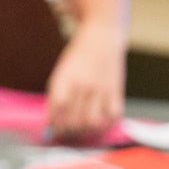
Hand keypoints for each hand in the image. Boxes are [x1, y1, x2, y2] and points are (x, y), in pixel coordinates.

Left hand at [44, 22, 124, 142]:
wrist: (101, 37)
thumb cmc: (77, 60)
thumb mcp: (60, 74)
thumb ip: (55, 98)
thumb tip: (52, 125)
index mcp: (66, 80)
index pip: (58, 110)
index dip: (56, 124)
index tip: (56, 129)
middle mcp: (83, 85)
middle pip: (74, 120)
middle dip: (69, 131)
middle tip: (69, 131)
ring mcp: (101, 88)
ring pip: (92, 122)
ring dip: (86, 131)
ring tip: (83, 129)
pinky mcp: (116, 90)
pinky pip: (114, 115)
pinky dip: (107, 124)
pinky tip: (101, 123)